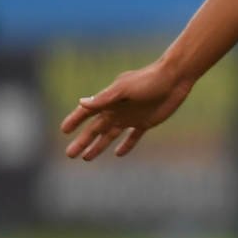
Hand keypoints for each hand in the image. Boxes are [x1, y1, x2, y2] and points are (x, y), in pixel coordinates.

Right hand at [60, 59, 194, 160]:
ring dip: (98, 146)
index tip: (63, 131)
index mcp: (109, 100)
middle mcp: (117, 110)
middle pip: (95, 129)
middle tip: (70, 154)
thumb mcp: (124, 89)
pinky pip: (133, 137)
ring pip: (110, 135)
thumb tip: (81, 103)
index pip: (86, 112)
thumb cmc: (148, 80)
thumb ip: (104, 98)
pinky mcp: (145, 122)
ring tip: (86, 158)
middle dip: (82, 141)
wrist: (174, 78)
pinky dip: (126, 145)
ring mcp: (130, 117)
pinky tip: (118, 153)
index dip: (74, 121)